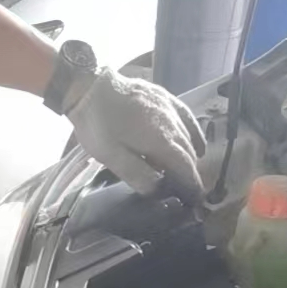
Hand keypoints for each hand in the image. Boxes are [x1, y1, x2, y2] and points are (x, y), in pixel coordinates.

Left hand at [65, 70, 206, 201]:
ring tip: (187, 174)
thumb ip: (137, 175)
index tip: (196, 201)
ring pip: (188, 136)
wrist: (90, 86)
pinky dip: (193, 133)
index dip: (192, 185)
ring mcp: (169, 108)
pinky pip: (186, 117)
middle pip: (188, 153)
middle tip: (187, 193)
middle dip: (191, 174)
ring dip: (190, 157)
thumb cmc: (99, 125)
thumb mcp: (112, 157)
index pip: (185, 166)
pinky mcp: (164, 97)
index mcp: (161, 140)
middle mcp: (172, 123)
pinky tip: (197, 144)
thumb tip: (158, 192)